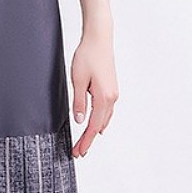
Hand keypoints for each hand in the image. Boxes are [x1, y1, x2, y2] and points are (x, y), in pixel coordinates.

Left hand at [69, 32, 118, 157]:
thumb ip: (79, 102)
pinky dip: (100, 121)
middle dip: (88, 140)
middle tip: (78, 152)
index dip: (85, 141)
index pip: (92, 126)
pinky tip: (95, 124)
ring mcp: (113, 93)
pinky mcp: (111, 88)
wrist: (99, 39)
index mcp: (103, 98)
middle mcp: (111, 98)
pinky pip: (106, 111)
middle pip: (99, 125)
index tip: (78, 152)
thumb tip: (79, 121)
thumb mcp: (78, 80)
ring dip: (94, 131)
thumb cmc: (87, 56)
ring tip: (84, 142)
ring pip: (104, 119)